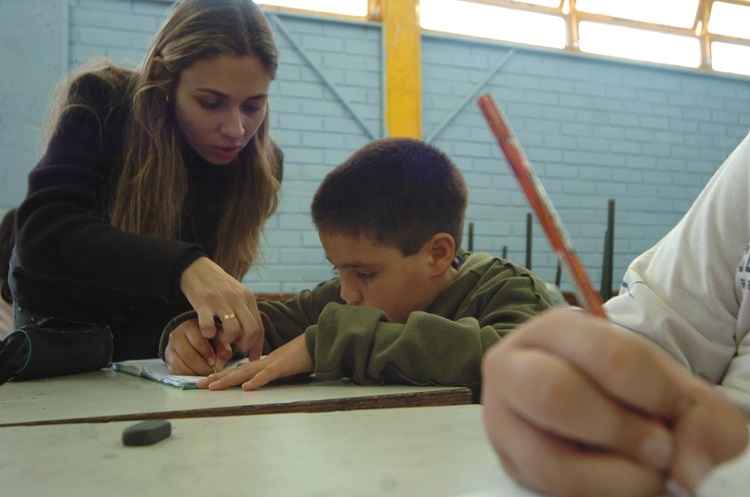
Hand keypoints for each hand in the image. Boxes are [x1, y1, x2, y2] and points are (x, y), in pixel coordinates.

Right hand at [164, 319, 232, 374]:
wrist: (191, 338)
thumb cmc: (208, 336)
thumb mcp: (217, 336)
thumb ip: (223, 344)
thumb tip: (226, 354)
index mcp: (191, 326)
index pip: (198, 341)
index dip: (207, 353)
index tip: (214, 361)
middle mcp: (177, 335)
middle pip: (187, 354)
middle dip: (201, 365)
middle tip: (211, 371)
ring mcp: (170, 347)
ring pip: (180, 363)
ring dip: (194, 372)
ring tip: (205, 374)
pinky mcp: (168, 358)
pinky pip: (175, 369)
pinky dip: (186, 374)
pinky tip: (196, 374)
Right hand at [180, 257, 263, 358]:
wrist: (197, 267)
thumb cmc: (218, 286)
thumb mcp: (237, 295)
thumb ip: (245, 313)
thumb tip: (251, 337)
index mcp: (248, 299)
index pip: (259, 327)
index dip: (257, 346)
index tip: (252, 357)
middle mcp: (238, 299)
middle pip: (251, 330)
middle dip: (245, 346)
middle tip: (235, 349)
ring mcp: (221, 301)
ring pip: (233, 330)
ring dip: (227, 342)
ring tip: (221, 341)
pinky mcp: (203, 303)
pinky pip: (208, 326)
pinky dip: (208, 334)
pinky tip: (206, 333)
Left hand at [197, 335, 312, 390]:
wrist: (317, 342)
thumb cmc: (302, 354)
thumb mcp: (282, 365)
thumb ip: (269, 371)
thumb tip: (257, 381)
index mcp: (262, 362)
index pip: (237, 369)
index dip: (221, 375)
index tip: (206, 381)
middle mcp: (262, 362)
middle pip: (235, 371)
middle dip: (216, 378)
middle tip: (197, 385)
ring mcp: (271, 364)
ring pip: (245, 372)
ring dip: (228, 380)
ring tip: (212, 387)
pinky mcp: (282, 367)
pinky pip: (267, 375)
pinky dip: (256, 381)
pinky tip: (246, 388)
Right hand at [481, 308, 748, 496]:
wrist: (604, 412)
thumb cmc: (635, 392)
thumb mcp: (671, 389)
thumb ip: (697, 417)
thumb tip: (688, 469)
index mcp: (554, 329)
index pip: (604, 354)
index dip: (652, 391)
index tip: (676, 410)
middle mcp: (511, 367)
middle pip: (553, 394)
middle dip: (619, 429)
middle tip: (660, 448)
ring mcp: (501, 418)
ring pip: (545, 457)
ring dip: (611, 475)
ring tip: (646, 473)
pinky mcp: (509, 462)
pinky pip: (547, 489)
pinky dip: (596, 493)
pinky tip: (621, 482)